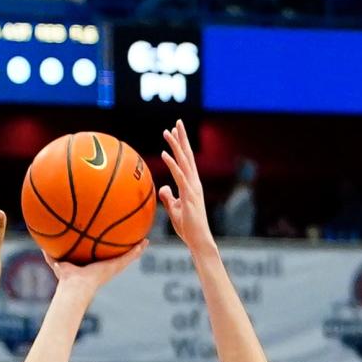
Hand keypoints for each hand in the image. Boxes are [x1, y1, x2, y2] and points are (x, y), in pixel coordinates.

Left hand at [43, 242, 145, 292]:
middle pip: (116, 257)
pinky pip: (129, 257)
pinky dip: (138, 250)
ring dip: (136, 250)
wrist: (76, 287)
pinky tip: (146, 242)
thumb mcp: (57, 262)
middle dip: (124, 250)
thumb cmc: (66, 279)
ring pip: (127, 257)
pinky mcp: (116, 267)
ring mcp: (112, 268)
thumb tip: (41, 245)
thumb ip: (50, 253)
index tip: (110, 244)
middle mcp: (104, 267)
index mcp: (93, 266)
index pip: (101, 257)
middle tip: (132, 242)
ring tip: (145, 241)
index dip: (106, 251)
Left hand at [159, 118, 213, 255]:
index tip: (175, 132)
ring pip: (184, 161)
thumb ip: (169, 197)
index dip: (181, 146)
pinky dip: (172, 163)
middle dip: (182, 138)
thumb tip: (163, 188)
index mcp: (191, 184)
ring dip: (176, 145)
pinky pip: (179, 176)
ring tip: (168, 131)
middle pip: (187, 155)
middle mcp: (194, 182)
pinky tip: (164, 153)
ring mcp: (193, 188)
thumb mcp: (175, 209)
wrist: (198, 239)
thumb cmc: (187, 227)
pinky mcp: (189, 195)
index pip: (186, 160)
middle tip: (177, 122)